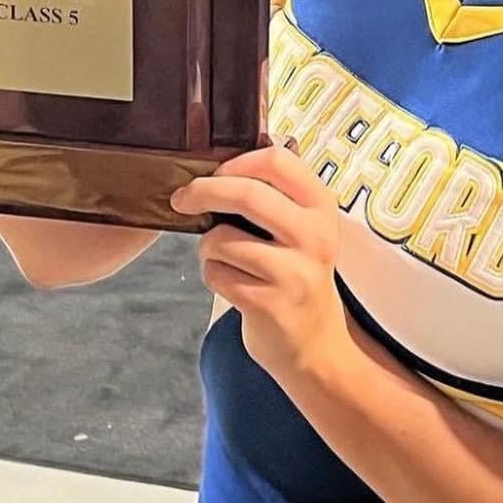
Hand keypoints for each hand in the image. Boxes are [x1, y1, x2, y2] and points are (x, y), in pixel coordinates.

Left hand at [171, 144, 350, 385]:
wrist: (315, 342)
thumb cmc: (295, 275)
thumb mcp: (301, 228)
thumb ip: (274, 194)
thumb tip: (217, 164)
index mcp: (321, 207)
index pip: (278, 160)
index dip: (237, 162)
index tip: (216, 173)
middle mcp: (315, 236)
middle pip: (247, 194)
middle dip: (203, 192)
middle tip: (181, 200)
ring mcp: (295, 272)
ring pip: (221, 239)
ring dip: (208, 248)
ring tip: (225, 259)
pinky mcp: (271, 304)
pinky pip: (216, 274)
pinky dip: (213, 276)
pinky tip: (233, 284)